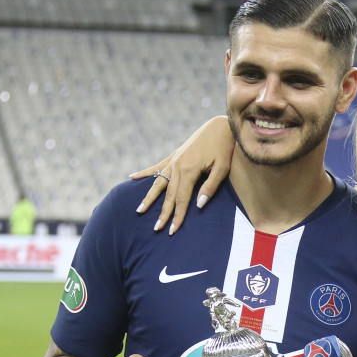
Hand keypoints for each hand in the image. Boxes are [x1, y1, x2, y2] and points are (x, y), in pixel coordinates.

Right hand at [130, 116, 234, 233]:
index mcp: (190, 170)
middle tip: (156, 229)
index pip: (182, 199)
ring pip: (158, 182)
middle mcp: (177, 165)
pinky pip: (156, 167)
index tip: (172, 230)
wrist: (220, 126)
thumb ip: (210, 187)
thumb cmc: (224, 148)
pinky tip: (131, 177)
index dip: (177, 216)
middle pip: (168, 195)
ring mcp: (174, 160)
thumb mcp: (222, 168)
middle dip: (162, 213)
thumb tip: (198, 205)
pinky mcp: (174, 155)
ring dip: (149, 197)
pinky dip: (144, 173)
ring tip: (139, 210)